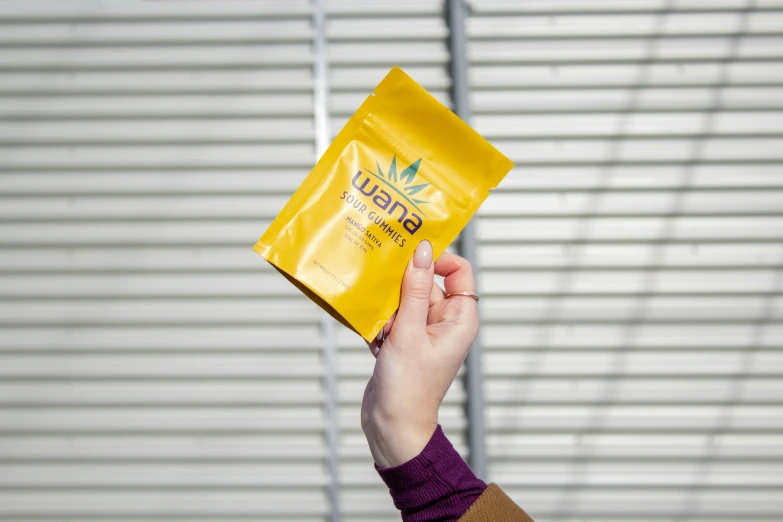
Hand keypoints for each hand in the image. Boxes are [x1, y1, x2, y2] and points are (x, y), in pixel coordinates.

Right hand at [361, 240, 478, 467]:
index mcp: (459, 318)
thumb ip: (414, 289)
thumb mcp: (409, 332)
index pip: (458, 271)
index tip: (410, 258)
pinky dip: (379, 321)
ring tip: (377, 321)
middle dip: (401, 286)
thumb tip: (422, 249)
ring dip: (386, 305)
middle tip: (382, 287)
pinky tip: (371, 334)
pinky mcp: (404, 341)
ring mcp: (423, 332)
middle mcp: (444, 322)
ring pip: (404, 299)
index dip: (436, 260)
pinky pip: (391, 316)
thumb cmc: (408, 388)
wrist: (391, 427)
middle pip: (425, 283)